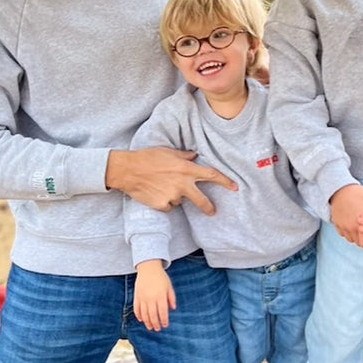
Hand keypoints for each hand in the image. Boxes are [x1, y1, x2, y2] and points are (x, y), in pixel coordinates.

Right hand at [107, 148, 237, 214]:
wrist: (128, 170)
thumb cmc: (147, 157)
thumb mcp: (169, 151)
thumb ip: (184, 156)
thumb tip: (194, 156)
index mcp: (186, 169)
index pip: (211, 175)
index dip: (225, 181)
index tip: (234, 187)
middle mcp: (182, 184)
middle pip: (201, 200)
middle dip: (208, 207)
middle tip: (212, 211)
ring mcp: (172, 196)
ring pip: (180, 200)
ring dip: (175, 196)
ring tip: (161, 185)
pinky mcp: (162, 205)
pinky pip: (168, 206)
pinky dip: (164, 202)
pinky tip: (155, 192)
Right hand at [134, 260, 176, 330]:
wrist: (148, 268)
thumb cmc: (161, 277)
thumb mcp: (169, 286)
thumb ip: (172, 298)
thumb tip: (173, 309)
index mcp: (160, 296)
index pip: (163, 312)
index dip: (164, 320)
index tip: (165, 325)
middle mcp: (151, 298)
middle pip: (153, 315)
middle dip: (155, 324)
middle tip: (157, 329)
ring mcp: (143, 298)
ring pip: (144, 314)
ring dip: (147, 322)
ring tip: (150, 327)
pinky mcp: (137, 296)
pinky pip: (136, 309)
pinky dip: (139, 315)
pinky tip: (141, 320)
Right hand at [329, 185, 362, 248]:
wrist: (340, 189)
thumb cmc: (358, 194)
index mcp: (362, 225)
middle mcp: (352, 228)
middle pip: (360, 243)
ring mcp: (343, 227)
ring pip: (351, 240)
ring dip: (356, 237)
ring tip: (360, 228)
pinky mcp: (337, 223)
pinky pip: (343, 234)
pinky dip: (347, 232)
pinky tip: (350, 224)